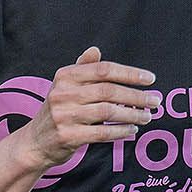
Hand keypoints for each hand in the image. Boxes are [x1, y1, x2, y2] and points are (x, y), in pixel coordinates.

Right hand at [22, 46, 161, 170]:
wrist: (36, 142)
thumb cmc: (58, 110)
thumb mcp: (65, 86)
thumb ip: (82, 69)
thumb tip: (95, 49)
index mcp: (65, 76)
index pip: (103, 70)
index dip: (130, 73)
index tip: (151, 79)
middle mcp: (63, 93)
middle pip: (108, 91)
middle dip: (136, 96)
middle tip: (155, 101)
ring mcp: (64, 115)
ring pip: (108, 112)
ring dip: (132, 115)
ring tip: (147, 117)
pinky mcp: (68, 136)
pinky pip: (102, 133)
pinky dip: (121, 131)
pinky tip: (132, 130)